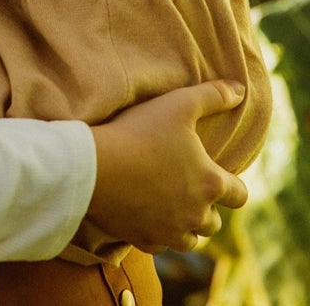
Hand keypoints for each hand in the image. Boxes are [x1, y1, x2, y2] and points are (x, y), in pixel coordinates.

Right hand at [88, 81, 248, 253]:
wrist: (96, 166)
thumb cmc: (140, 132)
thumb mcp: (179, 104)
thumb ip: (213, 95)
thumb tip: (240, 90)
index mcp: (210, 183)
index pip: (239, 195)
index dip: (233, 185)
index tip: (218, 175)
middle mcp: (196, 215)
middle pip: (214, 222)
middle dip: (207, 208)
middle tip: (189, 189)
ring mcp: (170, 232)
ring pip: (191, 242)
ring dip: (186, 227)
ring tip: (171, 208)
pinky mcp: (144, 240)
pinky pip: (160, 246)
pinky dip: (158, 234)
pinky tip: (146, 216)